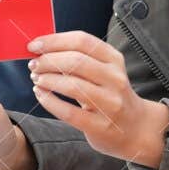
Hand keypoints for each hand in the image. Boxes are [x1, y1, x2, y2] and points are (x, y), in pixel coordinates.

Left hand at [28, 31, 168, 167]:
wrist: (135, 129)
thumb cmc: (109, 94)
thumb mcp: (105, 71)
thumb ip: (80, 57)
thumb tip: (41, 47)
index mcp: (114, 59)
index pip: (82, 41)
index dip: (54, 40)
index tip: (33, 45)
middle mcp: (115, 79)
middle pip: (75, 62)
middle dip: (47, 61)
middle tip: (33, 65)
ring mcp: (110, 103)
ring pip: (71, 86)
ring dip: (47, 80)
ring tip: (36, 79)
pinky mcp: (101, 126)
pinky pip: (68, 112)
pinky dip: (49, 101)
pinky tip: (40, 95)